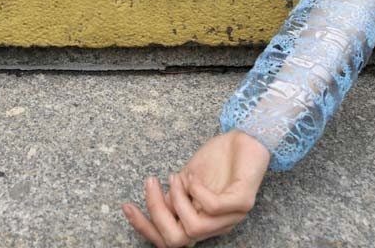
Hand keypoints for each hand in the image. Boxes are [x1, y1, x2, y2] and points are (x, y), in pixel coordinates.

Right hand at [122, 130, 270, 246]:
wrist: (247, 136)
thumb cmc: (219, 158)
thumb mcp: (187, 179)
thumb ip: (173, 196)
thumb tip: (156, 204)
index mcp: (202, 222)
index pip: (169, 240)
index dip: (144, 227)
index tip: (127, 206)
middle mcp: (216, 226)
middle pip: (177, 241)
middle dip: (156, 214)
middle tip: (151, 184)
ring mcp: (231, 217)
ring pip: (193, 228)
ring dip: (177, 199)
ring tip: (177, 177)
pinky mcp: (242, 202)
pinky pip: (213, 208)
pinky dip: (196, 191)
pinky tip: (193, 176)